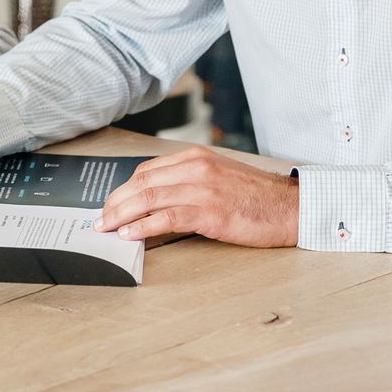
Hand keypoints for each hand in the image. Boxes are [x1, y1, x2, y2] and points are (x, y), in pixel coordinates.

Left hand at [95, 146, 298, 245]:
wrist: (291, 207)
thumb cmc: (257, 197)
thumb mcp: (218, 177)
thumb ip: (188, 181)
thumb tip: (155, 199)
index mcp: (195, 157)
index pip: (146, 170)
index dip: (123, 189)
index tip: (110, 204)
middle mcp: (195, 168)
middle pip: (141, 182)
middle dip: (115, 202)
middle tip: (100, 219)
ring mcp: (202, 189)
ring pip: (148, 198)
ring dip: (121, 214)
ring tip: (106, 228)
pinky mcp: (209, 212)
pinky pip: (166, 217)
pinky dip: (143, 226)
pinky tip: (129, 234)